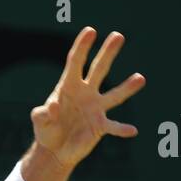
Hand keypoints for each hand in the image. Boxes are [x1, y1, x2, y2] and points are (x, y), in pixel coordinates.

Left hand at [31, 27, 146, 169]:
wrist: (55, 150)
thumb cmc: (46, 130)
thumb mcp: (39, 121)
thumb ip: (42, 113)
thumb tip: (53, 106)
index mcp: (69, 86)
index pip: (75, 62)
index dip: (82, 47)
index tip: (90, 31)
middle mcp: (86, 93)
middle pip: (99, 69)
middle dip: (107, 53)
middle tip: (118, 35)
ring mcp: (95, 108)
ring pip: (114, 95)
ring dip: (127, 87)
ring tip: (140, 78)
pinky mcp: (100, 126)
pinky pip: (113, 127)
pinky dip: (121, 129)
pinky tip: (132, 130)